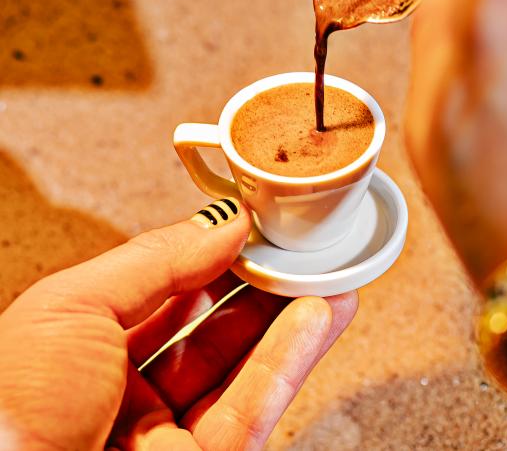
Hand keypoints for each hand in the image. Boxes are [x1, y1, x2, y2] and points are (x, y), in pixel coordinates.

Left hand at [0, 202, 356, 449]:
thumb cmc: (5, 409)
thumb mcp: (71, 307)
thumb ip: (157, 261)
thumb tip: (222, 224)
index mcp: (78, 358)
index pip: (163, 298)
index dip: (211, 261)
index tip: (253, 228)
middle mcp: (123, 402)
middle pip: (211, 336)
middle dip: (261, 290)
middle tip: (301, 249)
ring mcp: (162, 442)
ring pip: (242, 373)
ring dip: (289, 322)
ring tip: (327, 275)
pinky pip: (252, 412)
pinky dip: (288, 362)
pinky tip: (316, 317)